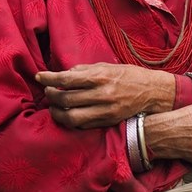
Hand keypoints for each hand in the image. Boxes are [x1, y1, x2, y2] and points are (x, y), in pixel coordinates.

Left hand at [36, 63, 174, 128]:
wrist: (153, 92)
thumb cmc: (128, 75)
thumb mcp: (106, 66)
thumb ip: (84, 70)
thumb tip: (64, 74)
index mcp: (99, 77)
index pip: (66, 79)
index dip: (48, 78)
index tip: (39, 77)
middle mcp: (101, 94)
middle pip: (65, 99)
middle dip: (50, 95)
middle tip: (47, 91)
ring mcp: (105, 111)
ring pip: (71, 117)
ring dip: (57, 112)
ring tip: (54, 105)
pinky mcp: (107, 122)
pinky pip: (82, 125)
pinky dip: (71, 120)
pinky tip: (67, 114)